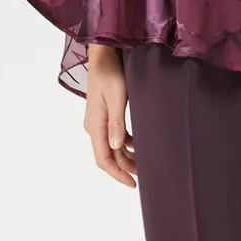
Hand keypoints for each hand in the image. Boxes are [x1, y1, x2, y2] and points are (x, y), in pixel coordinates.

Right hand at [83, 44, 136, 186]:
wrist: (104, 55)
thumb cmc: (111, 73)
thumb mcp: (117, 97)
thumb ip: (117, 122)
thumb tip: (116, 146)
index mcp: (95, 125)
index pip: (104, 159)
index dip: (118, 174)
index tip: (133, 184)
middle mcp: (94, 126)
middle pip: (109, 156)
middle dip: (125, 168)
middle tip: (146, 176)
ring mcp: (99, 121)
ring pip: (112, 147)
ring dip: (127, 157)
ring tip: (146, 163)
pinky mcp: (105, 114)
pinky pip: (115, 136)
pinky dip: (126, 144)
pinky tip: (140, 145)